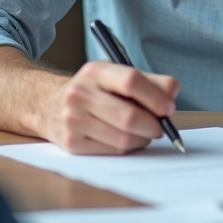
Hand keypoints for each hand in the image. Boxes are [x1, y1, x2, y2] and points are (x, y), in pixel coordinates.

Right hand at [37, 61, 178, 154]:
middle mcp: (80, 94)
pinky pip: (113, 151)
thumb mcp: (116, 74)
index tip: (169, 108)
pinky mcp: (71, 143)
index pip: (131, 81)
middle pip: (129, 116)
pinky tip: (126, 138)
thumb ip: (149, 81)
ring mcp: (73, 120)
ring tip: (143, 132)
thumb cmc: (94, 89)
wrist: (50, 105)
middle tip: (161, 126)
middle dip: (153, 125)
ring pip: (123, 138)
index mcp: (95, 71)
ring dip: (142, 138)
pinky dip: (127, 148)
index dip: (155, 96)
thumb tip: (172, 95)